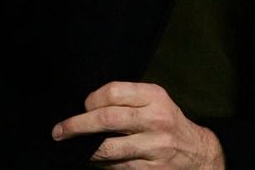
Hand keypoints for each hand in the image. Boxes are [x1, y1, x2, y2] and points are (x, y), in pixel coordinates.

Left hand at [51, 81, 225, 168]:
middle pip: (107, 119)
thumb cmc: (167, 121)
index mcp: (155, 96)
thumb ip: (128, 100)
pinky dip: (101, 164)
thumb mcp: (155, 101)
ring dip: (86, 150)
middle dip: (77, 126)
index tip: (82, 106)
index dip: (91, 100)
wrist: (196, 153)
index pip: (114, 92)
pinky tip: (94, 160)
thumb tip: (88, 108)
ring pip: (107, 149)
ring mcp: (153, 147)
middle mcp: (155, 119)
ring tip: (73, 148)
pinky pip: (115, 167)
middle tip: (59, 131)